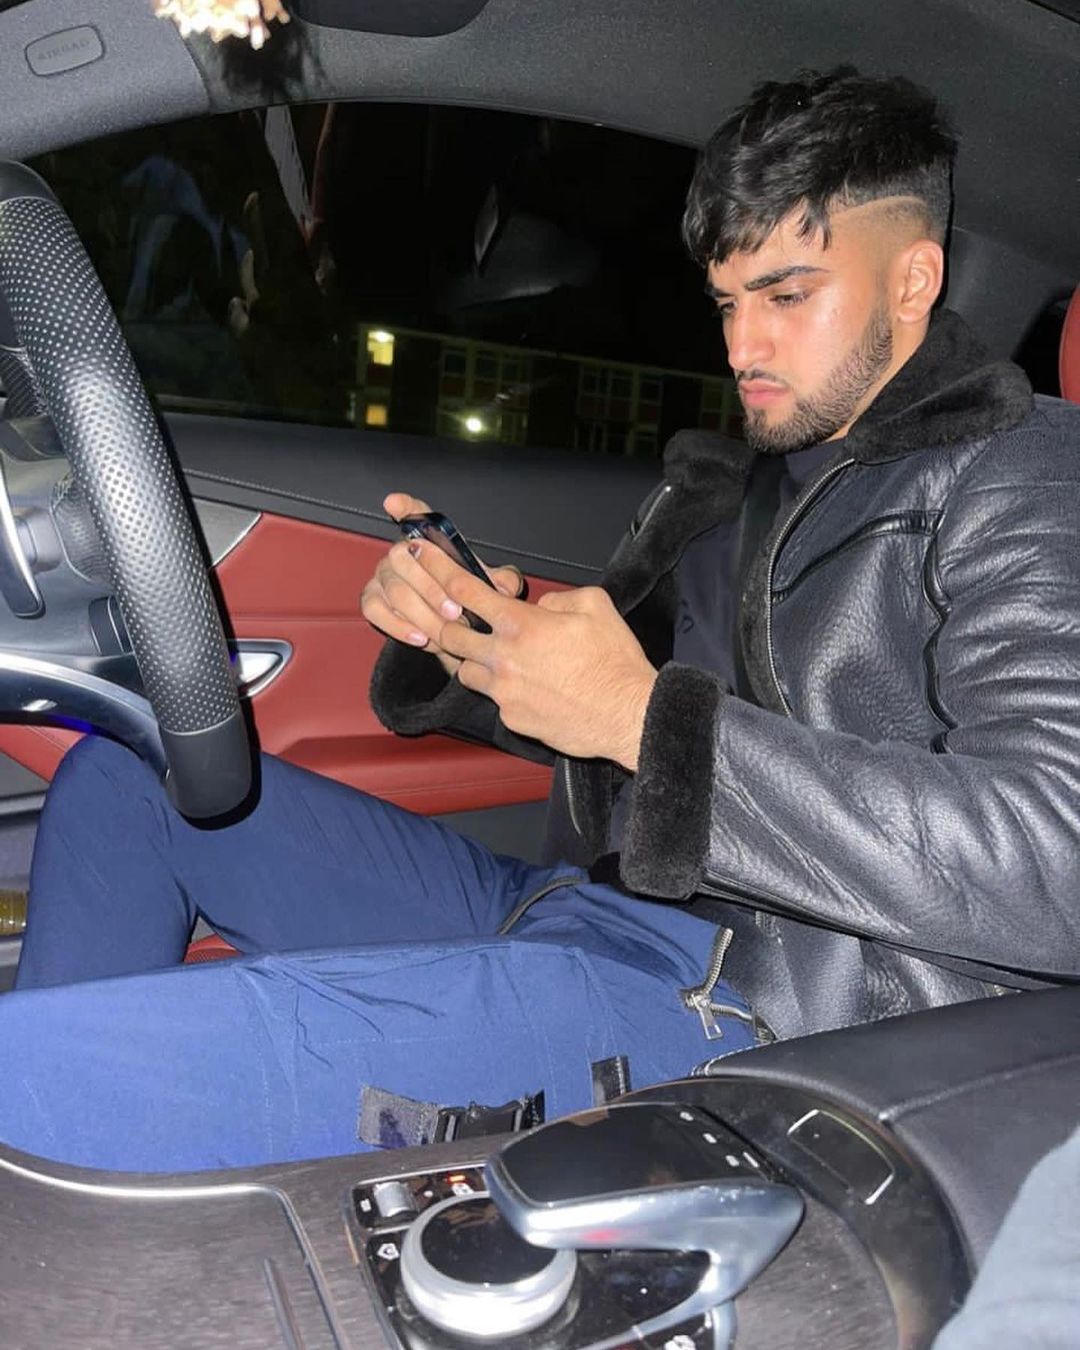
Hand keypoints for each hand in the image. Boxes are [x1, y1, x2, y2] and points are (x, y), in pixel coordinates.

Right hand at [360, 493, 523, 675]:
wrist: (453, 630)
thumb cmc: (468, 601)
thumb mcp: (489, 590)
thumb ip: (503, 583)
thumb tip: (507, 586)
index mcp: (431, 542)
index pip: (416, 515)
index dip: (405, 508)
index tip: (394, 503)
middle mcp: (402, 552)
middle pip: (404, 559)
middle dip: (431, 588)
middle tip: (455, 612)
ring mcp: (383, 575)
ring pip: (394, 590)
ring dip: (421, 613)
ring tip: (443, 633)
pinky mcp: (372, 599)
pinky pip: (375, 609)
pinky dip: (398, 626)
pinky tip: (419, 638)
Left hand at [434, 571, 657, 770]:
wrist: (628, 714)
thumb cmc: (615, 662)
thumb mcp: (595, 606)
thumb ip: (558, 597)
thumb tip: (541, 606)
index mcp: (521, 624)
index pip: (464, 591)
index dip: (439, 570)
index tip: (424, 558)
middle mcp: (504, 658)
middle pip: (450, 635)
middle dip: (451, 625)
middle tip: (464, 622)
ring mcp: (504, 692)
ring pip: (466, 672)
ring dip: (475, 661)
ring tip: (501, 659)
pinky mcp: (512, 718)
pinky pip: (495, 700)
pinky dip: (504, 691)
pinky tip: (531, 688)